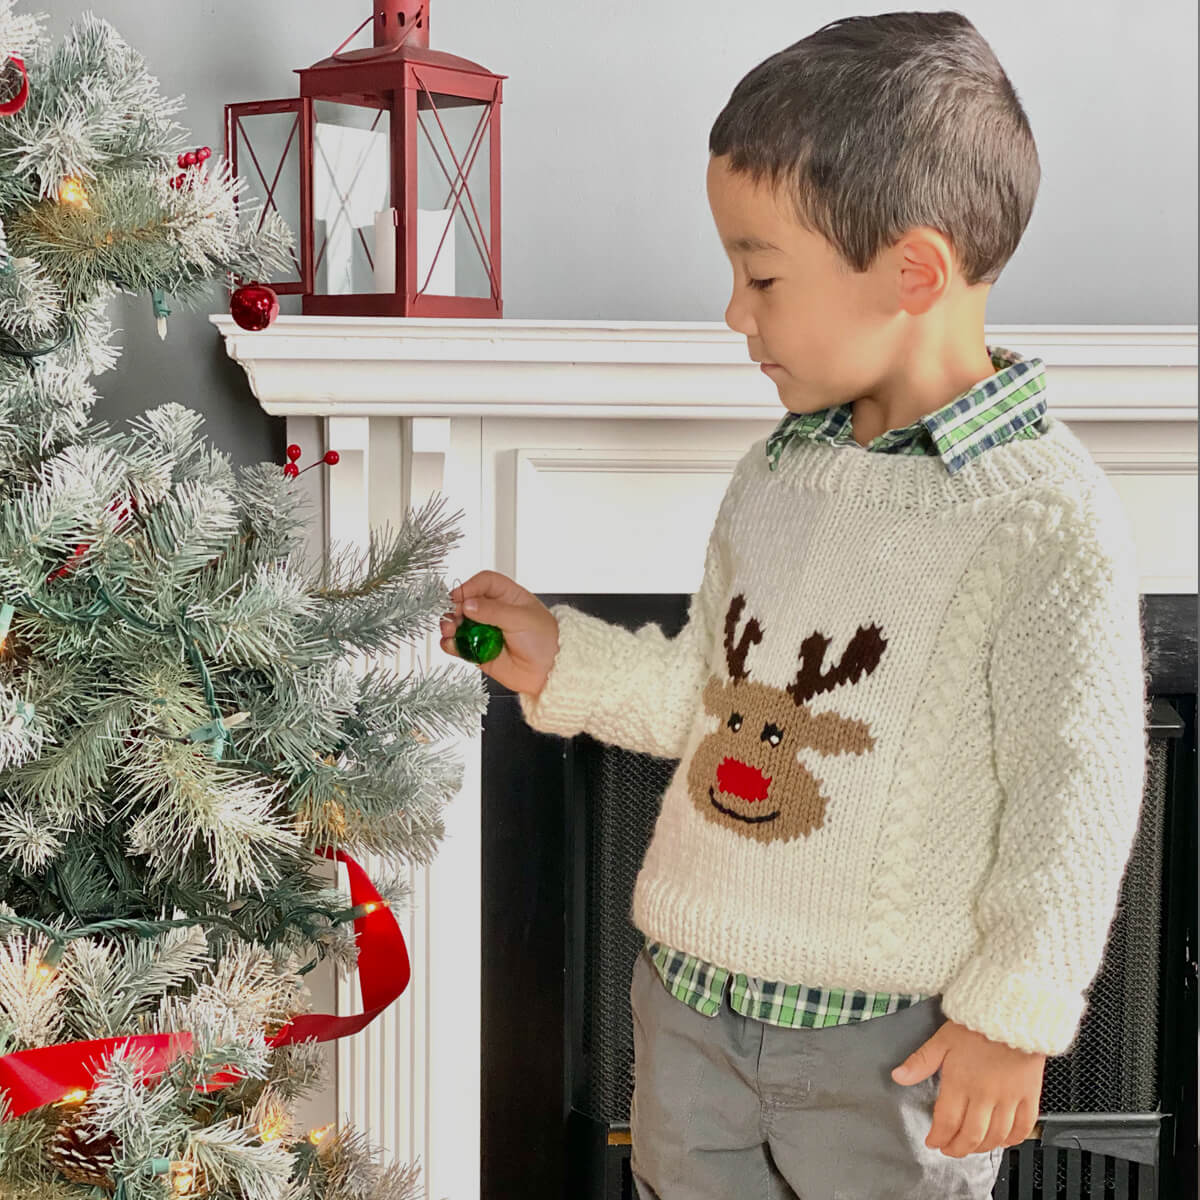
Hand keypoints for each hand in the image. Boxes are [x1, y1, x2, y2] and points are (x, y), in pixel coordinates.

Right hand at [439, 569, 559, 697]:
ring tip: (450, 630)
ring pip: (459, 624)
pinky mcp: (479, 652)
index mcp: (509, 597)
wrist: (550, 672)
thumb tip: (468, 604)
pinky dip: (451, 644)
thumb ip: (493, 611)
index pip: (484, 583)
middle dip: (456, 608)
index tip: (458, 595)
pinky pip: (459, 646)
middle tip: (454, 615)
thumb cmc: (545, 640)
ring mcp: (485, 632)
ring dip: (450, 626)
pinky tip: (451, 644)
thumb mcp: (521, 619)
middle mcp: (494, 612)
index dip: (470, 586)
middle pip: (466, 602)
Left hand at [891, 1016, 1044, 1157]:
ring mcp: (1009, 1098)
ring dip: (982, 1147)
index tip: (932, 1141)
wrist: (1012, 1013)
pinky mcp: (1029, 1095)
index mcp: (961, 1082)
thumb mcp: (941, 1039)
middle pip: (971, 1135)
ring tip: (971, 1147)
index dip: (938, 1137)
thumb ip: (920, 1062)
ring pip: (996, 1136)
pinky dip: (1013, 1139)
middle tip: (949, 1149)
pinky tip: (1003, 1140)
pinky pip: (1023, 1126)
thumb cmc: (976, 1024)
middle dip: (957, 1148)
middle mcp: (985, 1095)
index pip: (947, 1122)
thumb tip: (898, 1077)